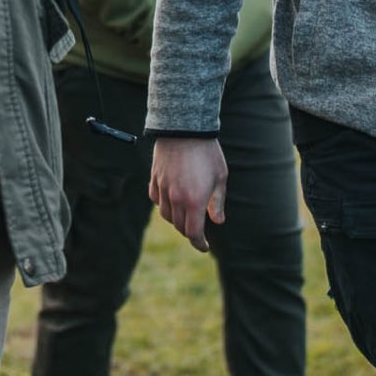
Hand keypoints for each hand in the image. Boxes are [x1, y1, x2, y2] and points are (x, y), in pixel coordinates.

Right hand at [149, 137, 227, 252]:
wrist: (185, 129)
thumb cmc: (207, 152)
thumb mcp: (220, 177)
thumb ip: (218, 202)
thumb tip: (218, 221)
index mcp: (194, 201)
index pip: (193, 233)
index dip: (199, 244)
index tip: (205, 247)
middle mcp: (176, 198)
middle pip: (180, 226)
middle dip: (190, 231)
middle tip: (199, 228)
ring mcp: (163, 188)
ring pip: (167, 215)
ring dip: (177, 219)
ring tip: (187, 213)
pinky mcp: (155, 179)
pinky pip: (156, 199)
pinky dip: (164, 204)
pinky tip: (172, 198)